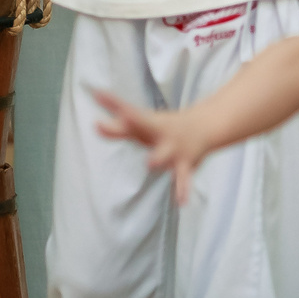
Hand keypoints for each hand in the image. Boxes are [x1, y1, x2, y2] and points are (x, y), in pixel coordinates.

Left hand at [93, 90, 210, 204]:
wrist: (204, 127)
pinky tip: (180, 202)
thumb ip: (118, 128)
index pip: (127, 112)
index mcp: (147, 122)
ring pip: (164, 154)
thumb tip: (94, 125)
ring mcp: (173, 148)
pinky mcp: (185, 165)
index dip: (113, 104)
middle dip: (134, 120)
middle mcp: (159, 133)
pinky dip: (183, 190)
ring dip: (157, 158)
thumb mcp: (144, 126)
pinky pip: (184, 179)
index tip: (98, 94)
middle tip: (123, 116)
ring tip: (150, 163)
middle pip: (144, 125)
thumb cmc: (165, 128)